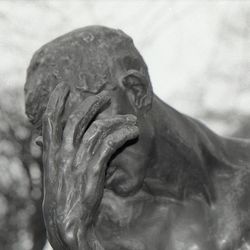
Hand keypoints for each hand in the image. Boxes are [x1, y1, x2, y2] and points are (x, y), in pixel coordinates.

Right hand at [41, 83, 138, 249]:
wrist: (66, 226)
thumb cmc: (62, 198)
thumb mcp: (54, 174)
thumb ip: (56, 155)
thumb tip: (49, 140)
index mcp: (50, 153)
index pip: (50, 121)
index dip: (55, 102)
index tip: (62, 87)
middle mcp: (62, 154)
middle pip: (76, 119)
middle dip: (90, 104)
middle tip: (104, 95)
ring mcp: (77, 161)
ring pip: (98, 129)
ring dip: (117, 120)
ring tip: (130, 118)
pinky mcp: (93, 171)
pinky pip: (110, 144)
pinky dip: (123, 134)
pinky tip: (132, 132)